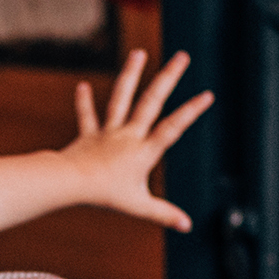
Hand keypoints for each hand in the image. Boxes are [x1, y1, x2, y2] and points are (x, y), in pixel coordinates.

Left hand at [61, 50, 212, 231]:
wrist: (71, 182)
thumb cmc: (105, 195)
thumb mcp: (139, 206)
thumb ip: (164, 214)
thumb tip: (187, 225)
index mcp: (144, 150)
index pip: (172, 128)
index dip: (190, 112)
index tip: (207, 95)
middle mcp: (128, 134)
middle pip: (152, 101)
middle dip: (168, 78)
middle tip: (182, 56)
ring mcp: (108, 132)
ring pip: (122, 98)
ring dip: (131, 75)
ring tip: (139, 53)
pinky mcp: (89, 135)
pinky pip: (87, 117)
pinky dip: (83, 103)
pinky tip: (81, 86)